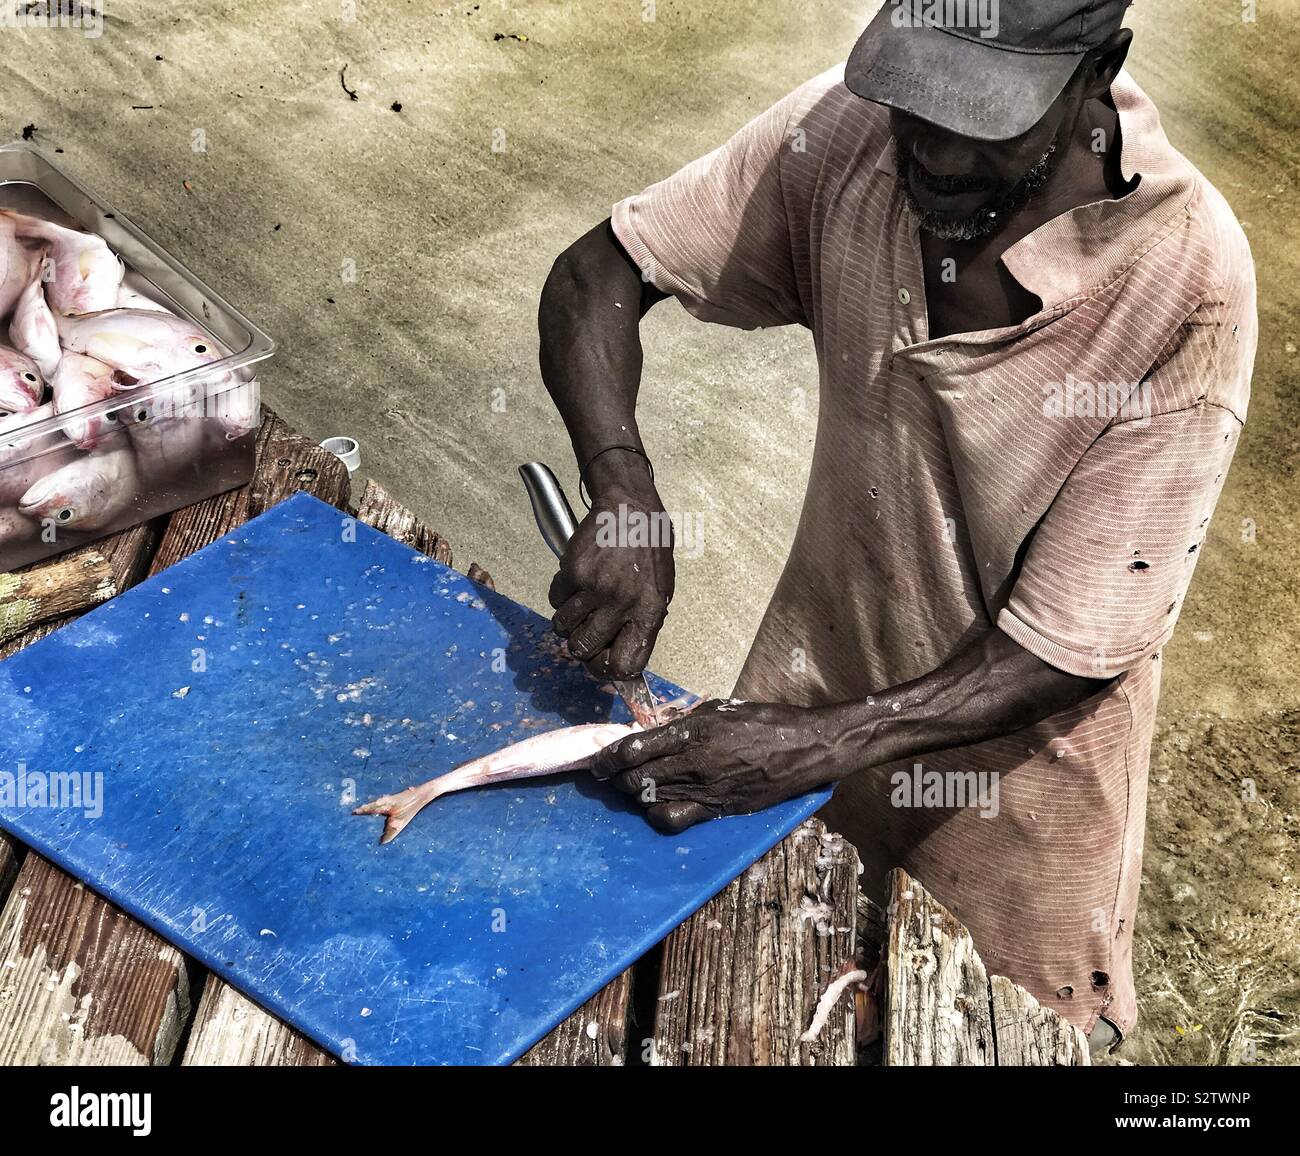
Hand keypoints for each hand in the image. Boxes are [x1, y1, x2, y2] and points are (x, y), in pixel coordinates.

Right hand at [548, 467, 673, 681]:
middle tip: (581, 633)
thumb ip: (640, 624)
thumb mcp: (659, 592)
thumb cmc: (649, 553)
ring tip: (579, 605)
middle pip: (584, 649)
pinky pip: (555, 599)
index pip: (625, 665)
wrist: (632, 511)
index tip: (600, 663)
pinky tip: (575, 581)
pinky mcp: (574, 571)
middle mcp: (622, 604)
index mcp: (649, 613)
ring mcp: (596, 587)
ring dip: (566, 621)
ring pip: (563, 627)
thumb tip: (617, 659)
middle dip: (578, 647)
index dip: (606, 670)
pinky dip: (560, 595)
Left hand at [590, 699, 841, 831]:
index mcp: (693, 731)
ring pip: (649, 800)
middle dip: (616, 778)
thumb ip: (686, 722)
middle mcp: (694, 761)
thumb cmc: (766, 722)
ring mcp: (706, 788)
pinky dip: (656, 816)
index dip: (609, 757)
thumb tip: (655, 731)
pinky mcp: (718, 809)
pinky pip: (673, 820)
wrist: (806, 747)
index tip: (601, 760)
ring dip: (635, 796)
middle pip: (635, 778)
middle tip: (612, 775)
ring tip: (634, 789)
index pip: (634, 748)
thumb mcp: (721, 709)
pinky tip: (658, 807)